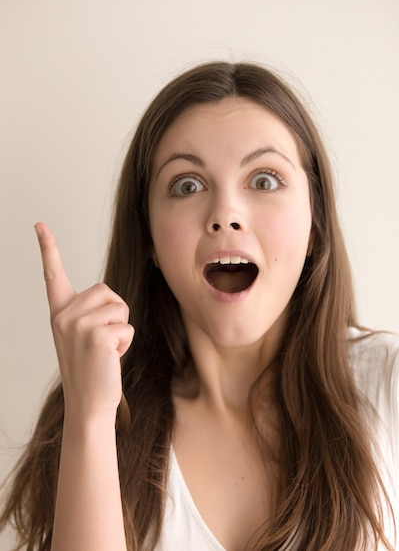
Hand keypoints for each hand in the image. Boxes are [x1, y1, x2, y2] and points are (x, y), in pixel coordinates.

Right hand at [35, 223, 133, 421]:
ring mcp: (78, 324)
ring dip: (122, 328)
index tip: (39, 225)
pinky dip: (126, 342)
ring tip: (106, 350)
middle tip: (103, 340)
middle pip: (107, 290)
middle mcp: (64, 315)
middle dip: (115, 313)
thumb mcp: (83, 336)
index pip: (52, 274)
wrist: (89, 404)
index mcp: (59, 312)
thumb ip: (90, 314)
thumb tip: (110, 300)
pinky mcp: (96, 335)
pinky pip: (127, 326)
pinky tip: (110, 359)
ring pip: (120, 307)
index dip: (47, 248)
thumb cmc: (92, 369)